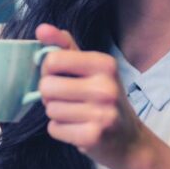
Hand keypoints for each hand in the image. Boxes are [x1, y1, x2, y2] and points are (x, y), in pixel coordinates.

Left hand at [36, 24, 147, 168]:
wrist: (128, 140)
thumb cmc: (103, 99)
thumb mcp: (90, 68)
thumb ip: (64, 46)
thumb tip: (41, 28)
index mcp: (105, 64)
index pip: (53, 59)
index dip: (48, 70)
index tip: (60, 76)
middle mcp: (106, 87)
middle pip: (47, 86)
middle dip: (50, 95)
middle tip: (67, 99)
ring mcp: (102, 113)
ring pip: (50, 109)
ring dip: (56, 113)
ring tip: (76, 114)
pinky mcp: (93, 136)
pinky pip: (54, 129)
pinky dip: (60, 130)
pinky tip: (77, 128)